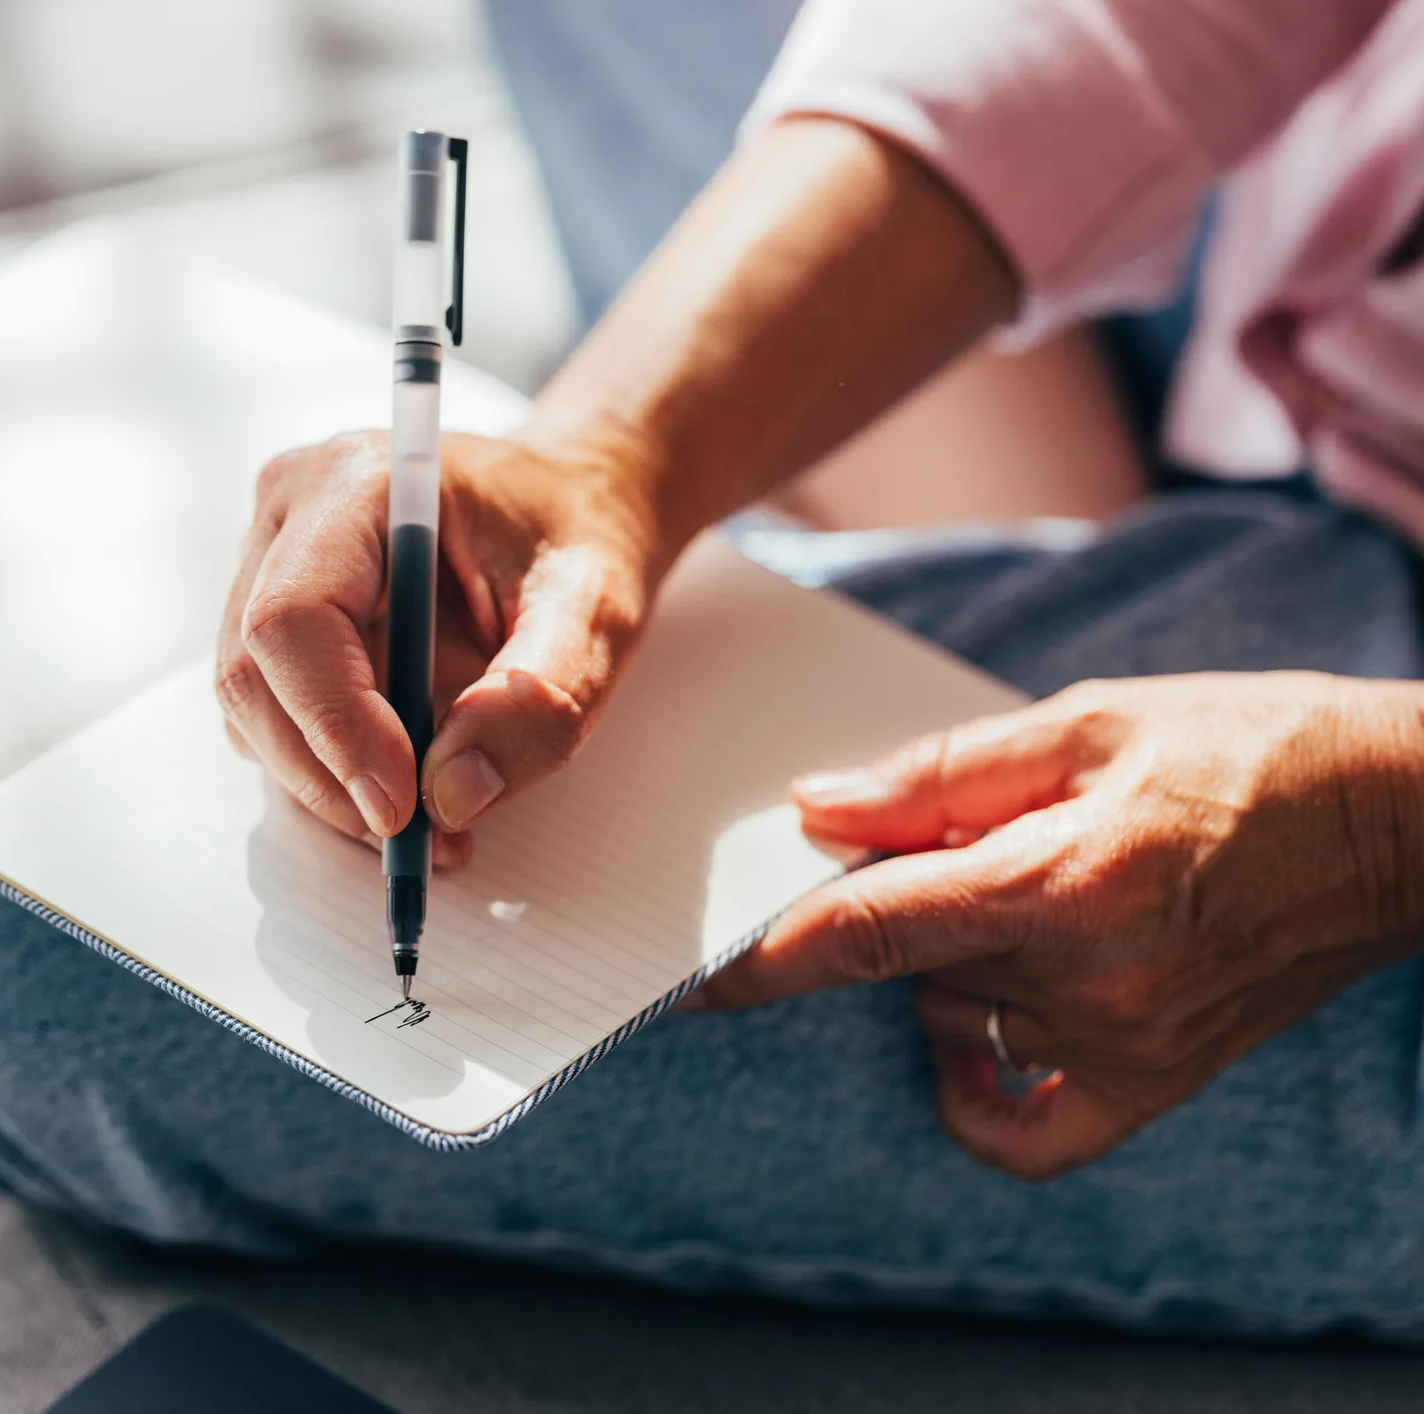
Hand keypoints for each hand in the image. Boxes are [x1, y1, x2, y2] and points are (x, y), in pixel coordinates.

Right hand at [215, 430, 666, 863]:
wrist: (569, 503)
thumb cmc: (579, 532)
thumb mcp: (596, 608)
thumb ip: (539, 697)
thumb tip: (454, 794)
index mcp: (356, 481)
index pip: (293, 617)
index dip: (336, 724)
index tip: (401, 806)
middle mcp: (289, 513)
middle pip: (253, 673)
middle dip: (329, 777)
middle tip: (422, 841)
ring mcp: (269, 563)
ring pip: (253, 708)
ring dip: (328, 788)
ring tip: (433, 825)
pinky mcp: (279, 617)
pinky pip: (275, 716)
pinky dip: (331, 775)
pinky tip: (408, 790)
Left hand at [683, 672, 1423, 1179]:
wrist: (1399, 821)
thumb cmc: (1247, 747)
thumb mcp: (1089, 720)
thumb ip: (941, 775)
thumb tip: (819, 808)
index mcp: (1065, 878)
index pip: (872, 932)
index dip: (768, 955)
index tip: (699, 969)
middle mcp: (1093, 979)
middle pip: (908, 968)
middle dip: (893, 905)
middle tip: (961, 840)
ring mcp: (1129, 1044)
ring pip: (954, 1018)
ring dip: (945, 963)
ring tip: (1020, 889)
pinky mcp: (1160, 1079)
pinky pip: (1028, 1129)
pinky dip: (975, 1091)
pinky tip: (964, 1036)